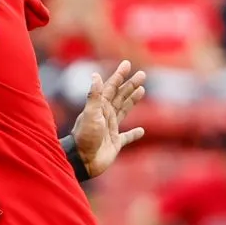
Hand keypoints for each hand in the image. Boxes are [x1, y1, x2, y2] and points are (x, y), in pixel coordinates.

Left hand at [71, 60, 146, 177]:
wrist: (83, 160)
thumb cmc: (85, 136)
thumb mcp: (90, 114)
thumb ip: (93, 96)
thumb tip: (95, 75)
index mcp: (100, 107)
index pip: (111, 88)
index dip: (119, 76)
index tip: (127, 64)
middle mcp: (105, 116)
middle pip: (120, 97)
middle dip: (130, 85)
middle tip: (142, 75)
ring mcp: (110, 129)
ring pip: (124, 111)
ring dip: (132, 101)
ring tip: (141, 90)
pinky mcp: (115, 143)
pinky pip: (127, 137)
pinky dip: (134, 134)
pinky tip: (141, 131)